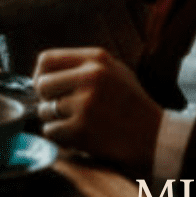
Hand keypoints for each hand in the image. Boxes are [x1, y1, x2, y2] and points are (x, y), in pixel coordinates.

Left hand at [33, 48, 162, 171]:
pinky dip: (61, 137)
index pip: (46, 59)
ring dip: (55, 121)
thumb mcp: (115, 72)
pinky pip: (51, 131)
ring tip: (77, 123)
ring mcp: (85, 103)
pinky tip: (79, 137)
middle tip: (61, 110)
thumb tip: (44, 73)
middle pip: (42, 85)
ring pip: (44, 110)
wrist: (155, 138)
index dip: (40, 75)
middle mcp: (89, 77)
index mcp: (96, 59)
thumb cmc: (132, 106)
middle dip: (47, 100)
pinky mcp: (82, 129)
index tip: (46, 88)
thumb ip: (83, 67)